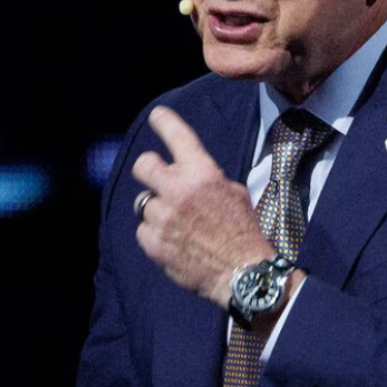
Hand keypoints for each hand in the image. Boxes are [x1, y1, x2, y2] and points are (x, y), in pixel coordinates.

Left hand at [131, 105, 274, 307]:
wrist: (242, 271)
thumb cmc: (243, 230)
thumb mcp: (233, 192)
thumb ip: (206, 178)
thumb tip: (189, 173)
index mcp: (202, 173)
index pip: (178, 136)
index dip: (165, 122)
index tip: (158, 115)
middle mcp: (179, 190)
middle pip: (143, 165)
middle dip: (150, 170)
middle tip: (159, 181)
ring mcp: (163, 217)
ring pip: (143, 202)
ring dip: (157, 209)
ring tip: (175, 221)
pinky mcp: (153, 243)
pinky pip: (143, 230)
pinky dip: (154, 234)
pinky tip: (173, 240)